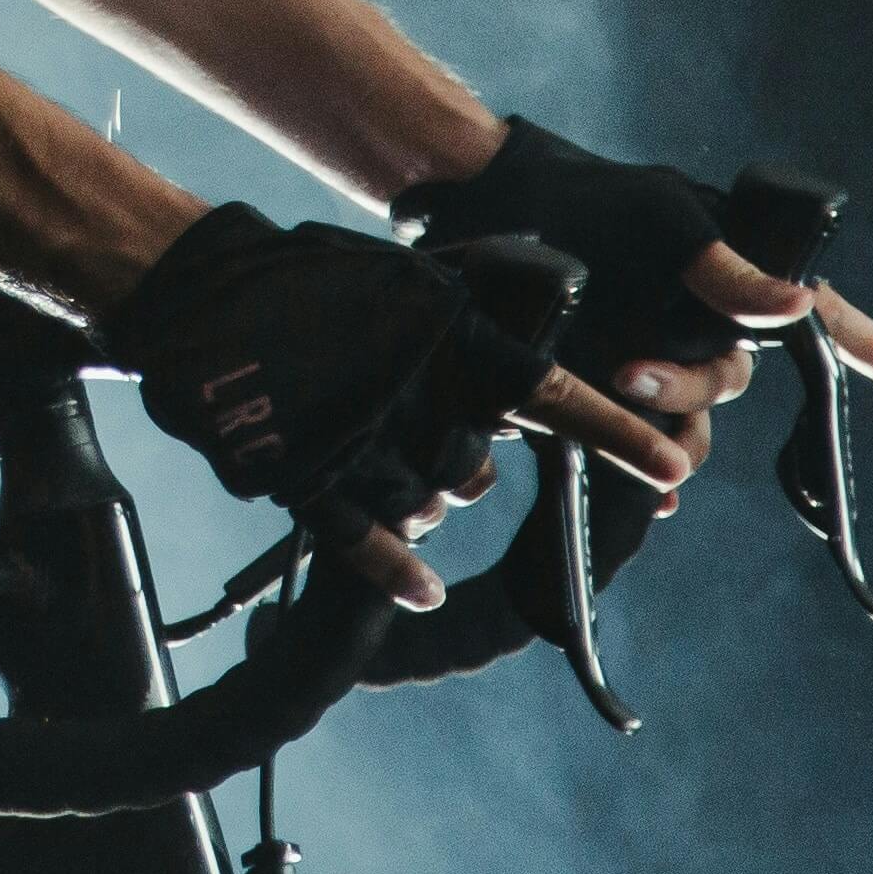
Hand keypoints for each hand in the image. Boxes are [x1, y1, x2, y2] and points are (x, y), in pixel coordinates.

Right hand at [92, 208, 688, 609]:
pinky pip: (367, 537)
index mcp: (444, 330)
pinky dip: (396, 569)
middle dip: (459, 462)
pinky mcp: (306, 470)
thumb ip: (459, 337)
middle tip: (420, 435)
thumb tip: (498, 421)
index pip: (548, 386)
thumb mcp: (401, 288)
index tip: (674, 465)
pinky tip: (421, 589)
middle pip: (474, 461)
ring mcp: (359, 430)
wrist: (197, 291)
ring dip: (414, 496)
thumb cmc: (304, 284)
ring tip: (367, 449)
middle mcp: (414, 383)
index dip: (615, 429)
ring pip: (427, 499)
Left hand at [392, 120, 872, 465]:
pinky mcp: (608, 390)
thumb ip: (724, 264)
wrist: (497, 216)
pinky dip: (647, 474)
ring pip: (687, 423)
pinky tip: (645, 495)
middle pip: (730, 384)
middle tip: (629, 369)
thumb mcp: (662, 219)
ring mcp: (661, 359)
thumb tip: (798, 308)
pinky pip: (644, 448)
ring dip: (660, 423)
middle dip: (690, 386)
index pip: (830, 324)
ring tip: (607, 391)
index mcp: (739, 282)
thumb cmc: (592, 200)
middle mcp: (708, 327)